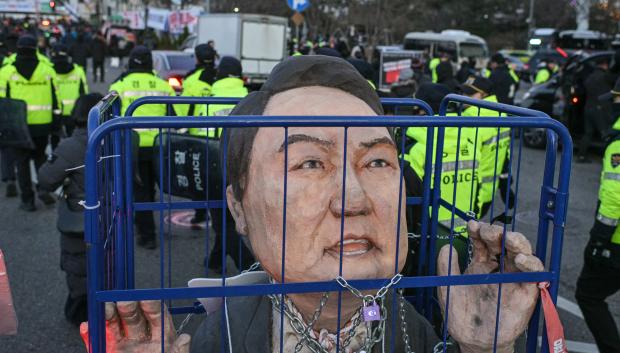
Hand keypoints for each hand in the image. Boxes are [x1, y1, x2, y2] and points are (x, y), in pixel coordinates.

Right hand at [80, 300, 190, 352]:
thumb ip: (179, 351)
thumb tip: (185, 338)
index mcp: (160, 338)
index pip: (157, 315)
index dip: (152, 306)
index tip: (147, 300)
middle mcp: (141, 337)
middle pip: (134, 316)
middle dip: (129, 306)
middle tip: (124, 302)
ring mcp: (123, 344)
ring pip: (114, 324)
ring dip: (109, 314)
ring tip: (105, 309)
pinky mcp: (107, 350)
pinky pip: (97, 339)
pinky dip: (90, 333)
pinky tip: (88, 327)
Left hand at [437, 221, 543, 352]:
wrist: (473, 340)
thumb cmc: (461, 314)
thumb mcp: (448, 287)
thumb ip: (446, 266)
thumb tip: (447, 246)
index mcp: (481, 264)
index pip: (484, 241)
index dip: (479, 230)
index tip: (471, 225)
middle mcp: (499, 268)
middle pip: (504, 242)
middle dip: (497, 232)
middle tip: (488, 231)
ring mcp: (513, 278)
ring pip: (522, 252)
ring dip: (517, 242)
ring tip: (508, 238)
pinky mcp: (526, 292)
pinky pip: (535, 274)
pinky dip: (531, 263)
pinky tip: (520, 259)